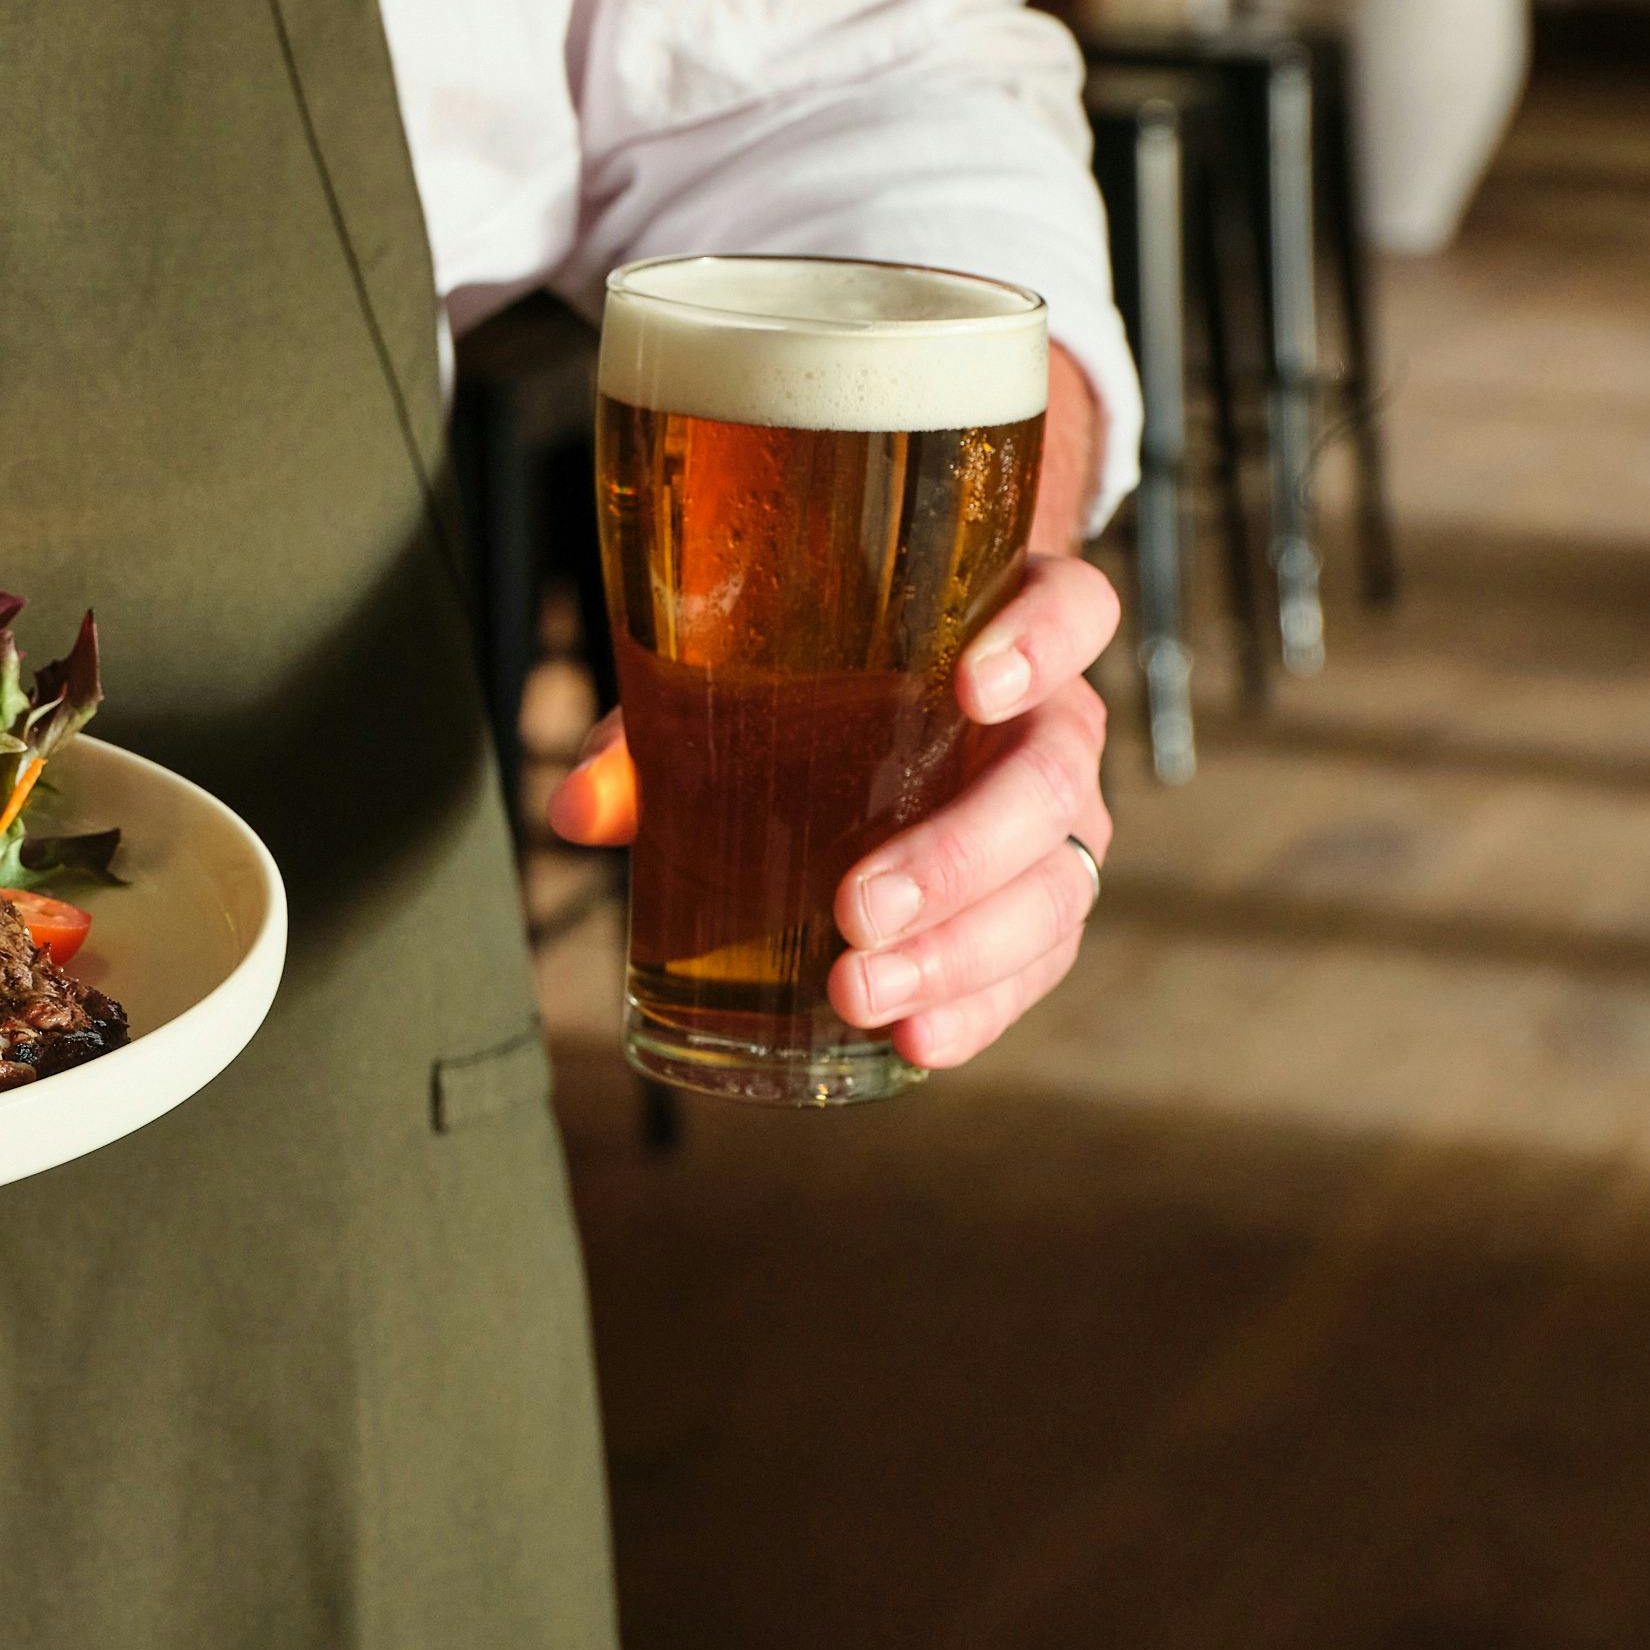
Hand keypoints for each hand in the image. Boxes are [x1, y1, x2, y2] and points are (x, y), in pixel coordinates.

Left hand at [545, 551, 1121, 1071]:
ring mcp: (1060, 823)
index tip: (970, 686)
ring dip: (961, 952)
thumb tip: (578, 807)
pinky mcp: (1043, 908)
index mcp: (1001, 627)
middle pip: (1053, 781)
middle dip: (961, 854)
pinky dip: (979, 1007)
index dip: (1041, 640)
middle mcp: (1050, 724)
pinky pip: (1037, 964)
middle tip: (858, 906)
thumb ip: (656, 731)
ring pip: (1055, 887)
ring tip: (859, 993)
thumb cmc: (810, 684)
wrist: (874, 727)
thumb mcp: (731, 685)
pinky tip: (915, 1041)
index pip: (1071, 608)